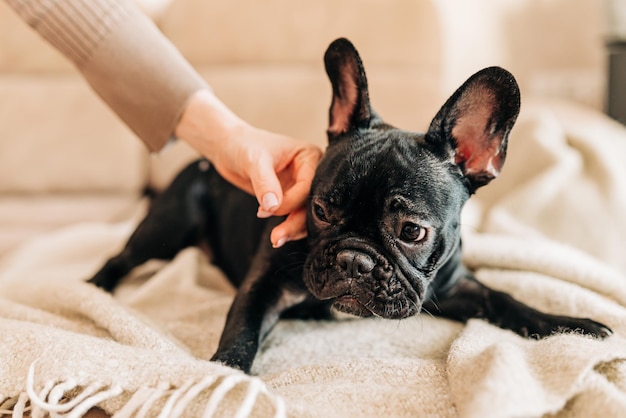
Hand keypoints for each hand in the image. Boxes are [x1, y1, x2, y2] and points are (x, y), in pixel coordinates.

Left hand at [175, 90, 322, 246]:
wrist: (230, 149)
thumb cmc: (244, 146)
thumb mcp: (254, 161)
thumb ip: (265, 183)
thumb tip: (273, 207)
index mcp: (310, 156)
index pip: (309, 185)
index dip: (292, 201)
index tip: (268, 210)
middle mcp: (311, 172)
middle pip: (312, 203)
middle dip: (296, 222)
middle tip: (277, 238)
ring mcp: (302, 187)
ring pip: (306, 214)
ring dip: (293, 229)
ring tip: (276, 240)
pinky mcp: (292, 198)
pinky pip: (296, 217)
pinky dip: (288, 227)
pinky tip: (277, 236)